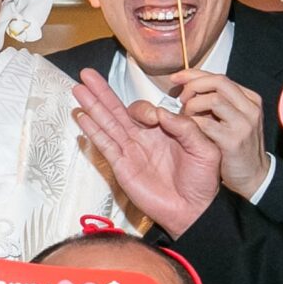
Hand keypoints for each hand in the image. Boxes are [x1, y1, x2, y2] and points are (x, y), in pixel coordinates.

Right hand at [70, 69, 223, 233]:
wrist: (195, 210)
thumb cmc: (202, 182)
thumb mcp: (204, 148)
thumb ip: (186, 127)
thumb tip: (161, 113)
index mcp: (164, 130)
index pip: (144, 109)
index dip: (144, 109)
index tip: (153, 119)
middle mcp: (143, 138)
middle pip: (117, 110)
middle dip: (102, 92)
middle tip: (87, 74)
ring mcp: (130, 152)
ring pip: (107, 123)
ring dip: (92, 106)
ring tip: (78, 89)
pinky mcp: (122, 167)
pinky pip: (105, 145)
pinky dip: (93, 130)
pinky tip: (82, 117)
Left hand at [171, 71, 271, 199]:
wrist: (254, 176)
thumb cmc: (237, 148)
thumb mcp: (232, 120)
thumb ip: (216, 103)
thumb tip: (189, 88)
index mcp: (249, 99)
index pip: (219, 77)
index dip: (194, 75)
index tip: (177, 78)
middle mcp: (250, 108)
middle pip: (218, 82)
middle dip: (192, 85)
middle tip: (180, 98)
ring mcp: (243, 124)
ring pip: (213, 99)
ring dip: (192, 104)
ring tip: (185, 115)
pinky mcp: (233, 141)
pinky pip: (206, 124)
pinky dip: (192, 123)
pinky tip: (187, 128)